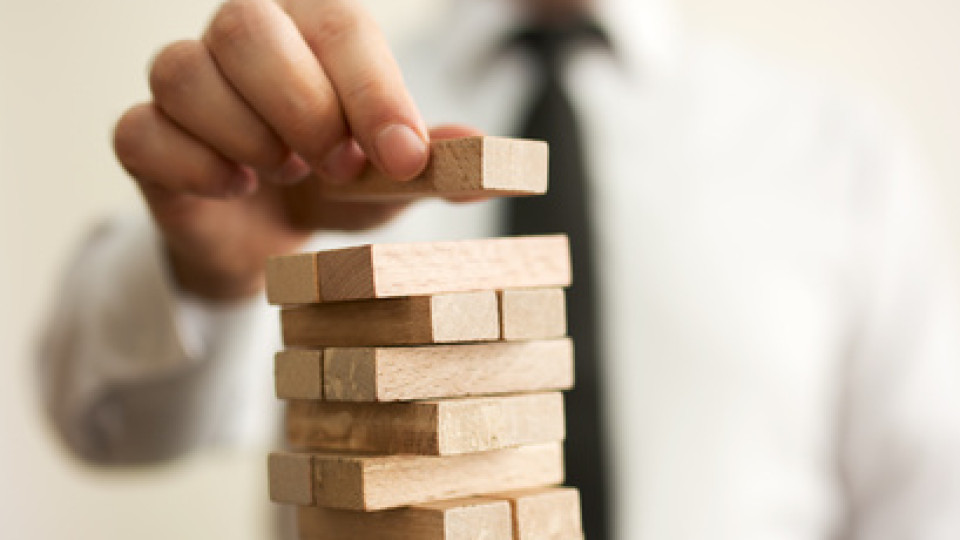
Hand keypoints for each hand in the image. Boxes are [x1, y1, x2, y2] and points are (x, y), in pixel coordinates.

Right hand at [113, 0, 473, 299]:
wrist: (268, 237)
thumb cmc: (332, 186)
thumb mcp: (392, 178)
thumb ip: (438, 164)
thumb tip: (491, 156)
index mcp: (310, 31)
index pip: (339, 26)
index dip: (373, 91)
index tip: (403, 156)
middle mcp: (241, 41)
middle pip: (245, 25)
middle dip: (302, 106)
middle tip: (337, 167)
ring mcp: (185, 85)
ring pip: (182, 72)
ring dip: (247, 137)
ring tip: (282, 174)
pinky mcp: (145, 138)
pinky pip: (141, 133)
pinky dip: (194, 168)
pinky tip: (234, 188)